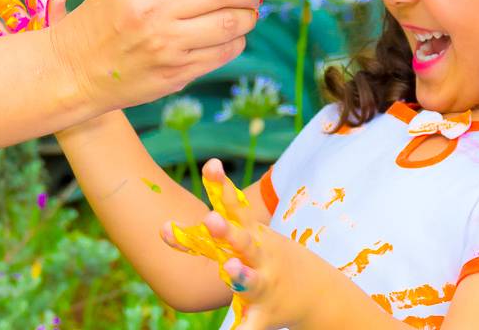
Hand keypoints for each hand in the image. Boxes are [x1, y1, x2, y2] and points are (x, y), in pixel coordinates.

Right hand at [47, 0, 261, 111]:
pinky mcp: (176, 72)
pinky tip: (229, 36)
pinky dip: (236, 41)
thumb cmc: (106, 19)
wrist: (71, 71)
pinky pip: (225, 51)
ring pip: (232, 22)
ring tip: (247, 14)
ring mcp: (166, 43)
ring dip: (249, 16)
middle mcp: (153, 8)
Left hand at [161, 159, 320, 329]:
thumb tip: (160, 221)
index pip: (234, 207)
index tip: (210, 164)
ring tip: (231, 269)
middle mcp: (259, 256)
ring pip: (250, 280)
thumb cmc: (269, 258)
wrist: (317, 293)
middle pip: (241, 240)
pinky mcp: (265, 315)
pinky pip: (250, 327)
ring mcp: (264, 284)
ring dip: (241, 274)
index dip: (220, 187)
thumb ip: (213, 226)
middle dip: (226, 231)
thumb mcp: (249, 237)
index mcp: (251, 235)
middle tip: (210, 219)